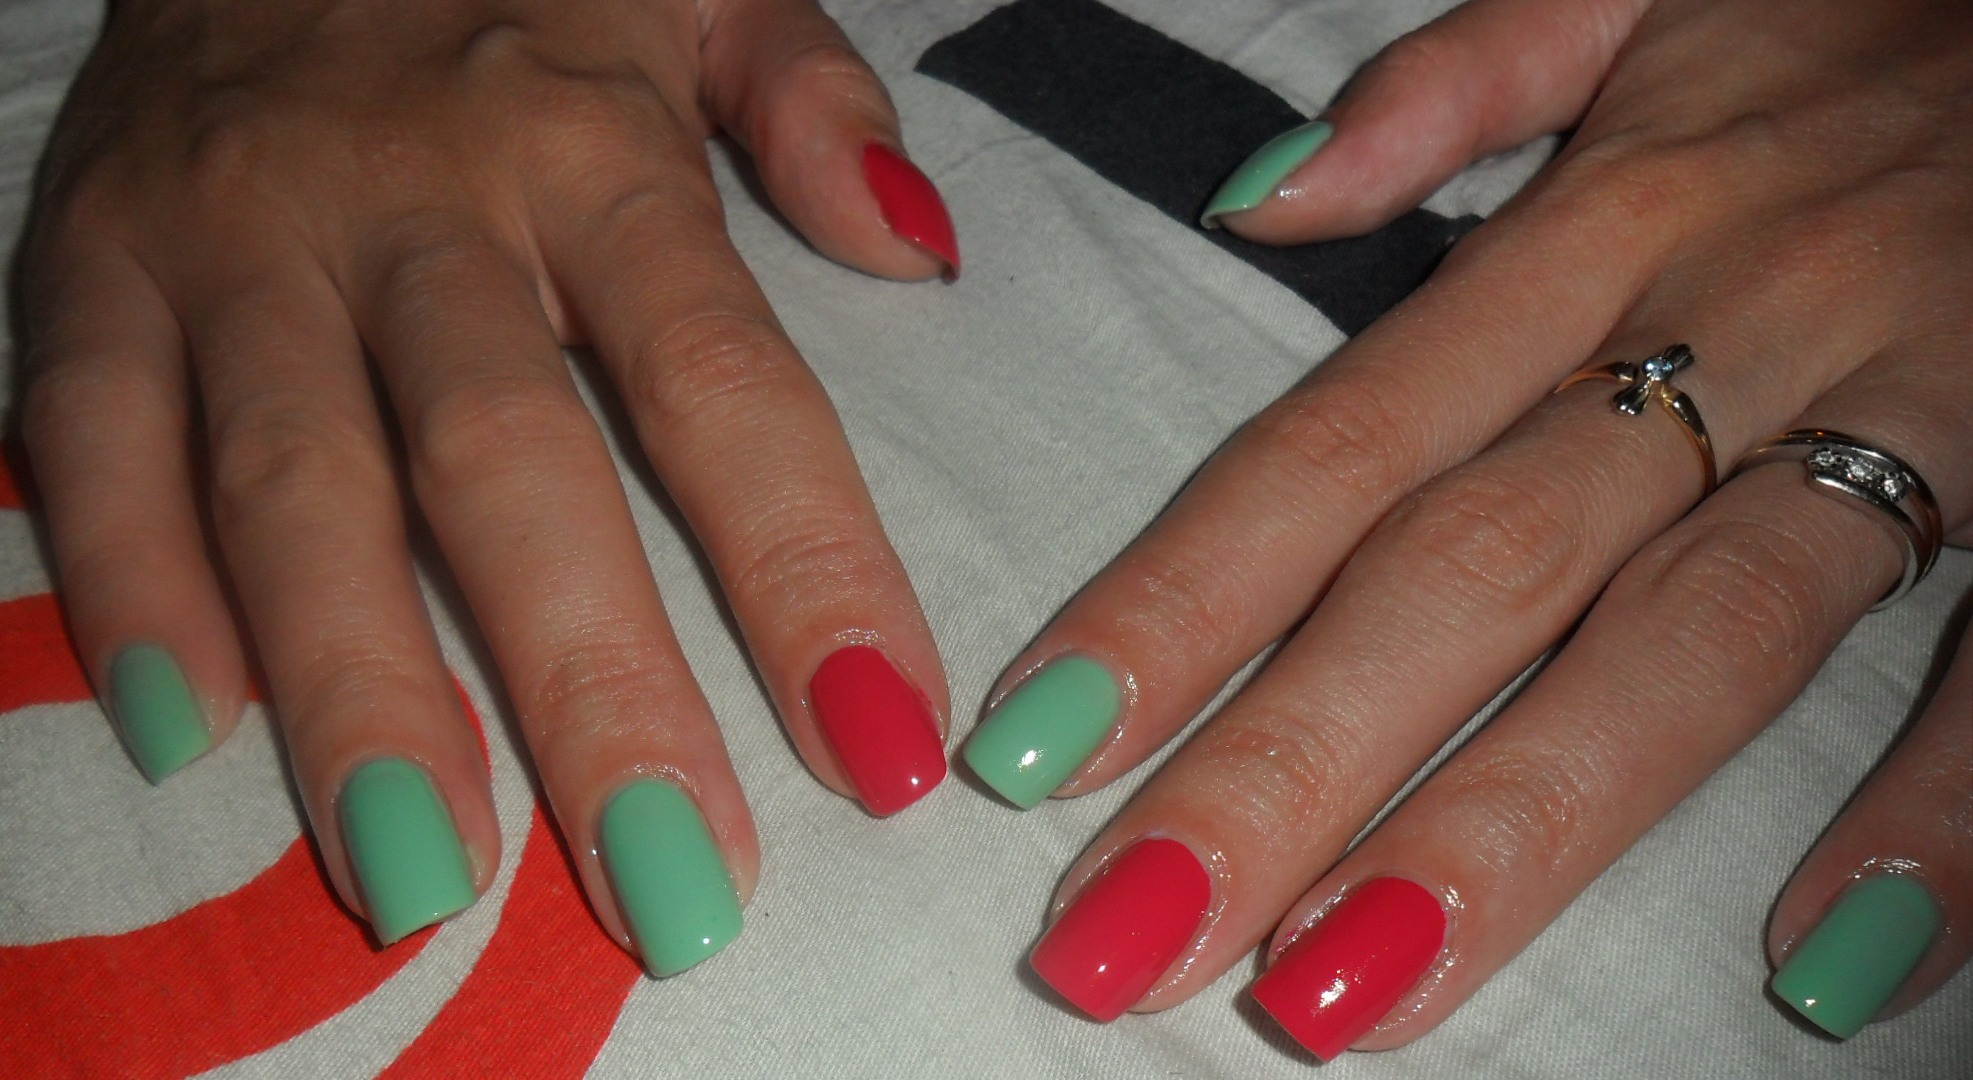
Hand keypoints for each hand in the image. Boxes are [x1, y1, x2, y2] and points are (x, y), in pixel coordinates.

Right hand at [18, 0, 957, 968]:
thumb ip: (815, 102)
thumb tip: (922, 253)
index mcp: (590, 143)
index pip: (722, 382)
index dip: (806, 568)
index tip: (884, 743)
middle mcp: (412, 199)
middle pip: (508, 464)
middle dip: (594, 685)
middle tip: (676, 887)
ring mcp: (237, 236)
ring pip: (295, 483)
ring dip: (358, 688)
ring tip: (426, 876)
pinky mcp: (92, 258)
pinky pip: (92, 434)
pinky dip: (129, 583)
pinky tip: (193, 732)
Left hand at [963, 0, 1972, 1053]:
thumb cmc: (1848, 31)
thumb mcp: (1631, 1)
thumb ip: (1449, 89)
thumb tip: (1259, 197)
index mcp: (1596, 231)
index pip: (1337, 447)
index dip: (1177, 600)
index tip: (1037, 749)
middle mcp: (1719, 331)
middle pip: (1469, 573)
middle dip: (1287, 764)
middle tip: (1126, 937)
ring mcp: (1893, 412)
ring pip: (1689, 638)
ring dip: (1514, 822)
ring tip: (1347, 987)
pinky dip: (1932, 805)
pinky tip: (1825, 960)